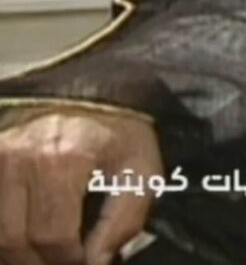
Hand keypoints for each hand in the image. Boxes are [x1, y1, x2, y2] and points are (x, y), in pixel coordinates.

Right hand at [0, 109, 161, 264]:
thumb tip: (99, 262)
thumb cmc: (117, 129)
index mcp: (63, 160)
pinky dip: (4, 235)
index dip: (70, 261)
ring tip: (45, 254)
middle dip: (42, 262)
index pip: (53, 237)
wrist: (85, 90)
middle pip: (16, 241)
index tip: (85, 262)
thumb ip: (125, 219)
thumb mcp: (140, 167)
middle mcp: (19, 158)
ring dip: (18, 254)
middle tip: (65, 261)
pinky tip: (26, 237)